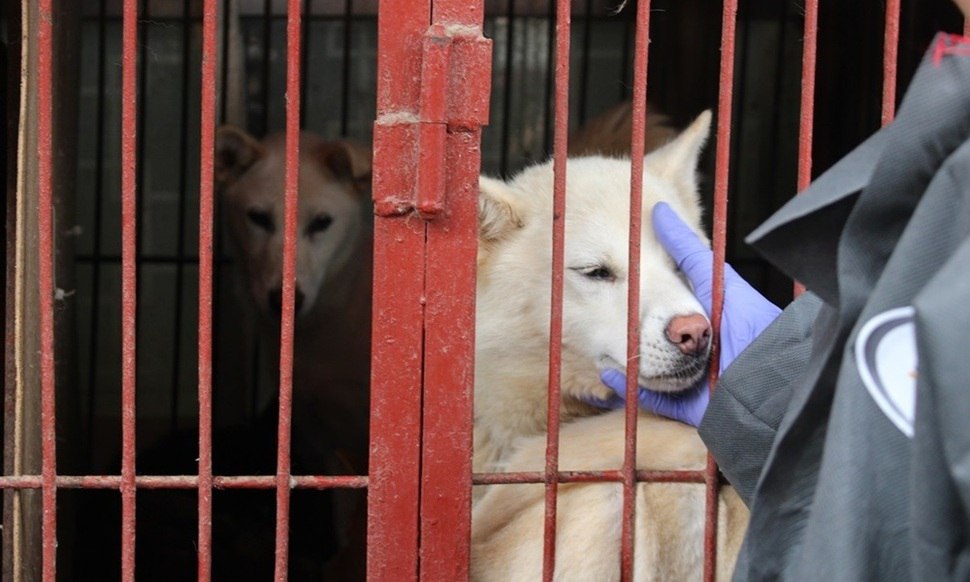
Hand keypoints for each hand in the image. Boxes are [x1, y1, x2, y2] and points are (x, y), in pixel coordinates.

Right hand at [589, 202, 781, 425]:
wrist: (775, 387)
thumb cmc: (754, 329)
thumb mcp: (716, 282)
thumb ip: (686, 251)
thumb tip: (659, 210)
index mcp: (708, 319)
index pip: (670, 305)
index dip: (643, 293)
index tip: (616, 278)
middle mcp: (701, 349)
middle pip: (657, 337)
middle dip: (630, 328)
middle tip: (596, 313)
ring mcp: (694, 379)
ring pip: (651, 368)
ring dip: (625, 358)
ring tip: (596, 343)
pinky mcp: (690, 407)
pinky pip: (654, 398)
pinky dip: (632, 387)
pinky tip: (610, 371)